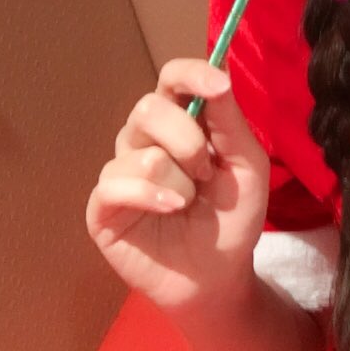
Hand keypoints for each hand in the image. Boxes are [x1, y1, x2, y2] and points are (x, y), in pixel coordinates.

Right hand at [85, 59, 269, 313]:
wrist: (217, 276)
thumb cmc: (233, 217)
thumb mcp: (247, 166)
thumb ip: (231, 123)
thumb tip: (220, 77)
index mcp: (180, 120)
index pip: (172, 77)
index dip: (192, 74)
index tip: (218, 85)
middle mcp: (145, 138)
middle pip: (149, 107)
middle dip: (187, 139)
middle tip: (207, 170)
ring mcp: (120, 170)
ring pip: (138, 150)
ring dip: (177, 178)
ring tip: (189, 201)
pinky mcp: (102, 206)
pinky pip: (114, 183)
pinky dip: (151, 195)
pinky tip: (172, 209)